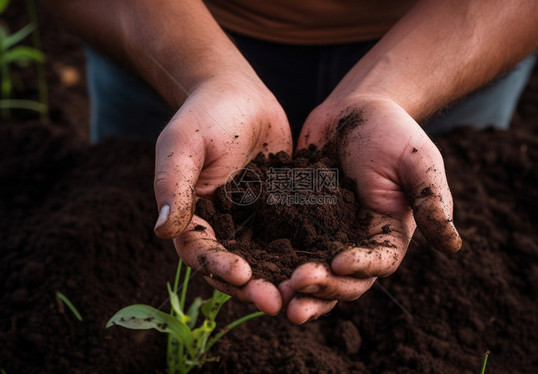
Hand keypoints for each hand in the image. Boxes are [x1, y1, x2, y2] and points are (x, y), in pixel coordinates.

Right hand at [153, 75, 291, 314]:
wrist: (238, 92)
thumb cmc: (204, 113)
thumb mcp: (183, 144)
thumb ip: (172, 185)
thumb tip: (162, 231)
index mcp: (192, 216)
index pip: (200, 252)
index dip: (218, 267)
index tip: (242, 274)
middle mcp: (222, 226)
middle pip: (235, 265)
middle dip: (254, 286)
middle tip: (278, 302)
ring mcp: (252, 220)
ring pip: (266, 259)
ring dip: (281, 278)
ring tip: (304, 293)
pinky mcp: (279, 211)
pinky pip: (291, 237)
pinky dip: (303, 253)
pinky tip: (325, 264)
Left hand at [281, 96, 460, 323]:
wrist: (353, 110)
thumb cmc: (392, 131)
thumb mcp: (417, 162)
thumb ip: (430, 201)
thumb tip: (454, 247)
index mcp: (388, 234)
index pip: (378, 263)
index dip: (360, 268)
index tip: (338, 263)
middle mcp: (356, 242)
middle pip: (342, 280)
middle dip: (321, 288)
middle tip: (296, 288)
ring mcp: (324, 235)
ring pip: (311, 271)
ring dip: (295, 288)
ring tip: (275, 295)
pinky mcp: (297, 222)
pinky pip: (284, 245)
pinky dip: (272, 260)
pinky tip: (252, 266)